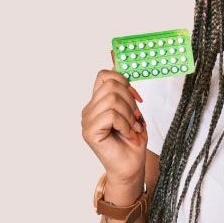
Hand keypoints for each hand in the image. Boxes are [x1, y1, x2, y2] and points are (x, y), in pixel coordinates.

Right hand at [81, 50, 147, 184]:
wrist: (132, 168)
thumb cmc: (132, 141)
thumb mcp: (132, 109)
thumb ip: (123, 86)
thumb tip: (114, 54)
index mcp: (97, 101)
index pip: (104, 75)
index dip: (123, 80)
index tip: (136, 96)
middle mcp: (89, 109)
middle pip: (111, 85)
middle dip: (130, 101)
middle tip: (136, 118)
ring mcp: (87, 120)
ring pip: (112, 99)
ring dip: (129, 115)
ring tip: (132, 128)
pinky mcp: (89, 132)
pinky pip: (111, 115)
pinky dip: (125, 124)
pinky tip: (127, 134)